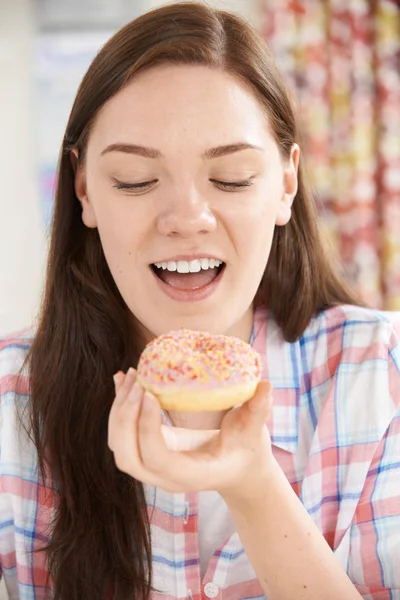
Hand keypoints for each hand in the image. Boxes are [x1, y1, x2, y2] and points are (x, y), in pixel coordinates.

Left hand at [108, 368, 273, 498]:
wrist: (238, 469)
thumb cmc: (247, 450)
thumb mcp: (255, 431)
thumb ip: (258, 410)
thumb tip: (266, 385)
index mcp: (191, 475)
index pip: (157, 457)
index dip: (147, 428)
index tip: (150, 393)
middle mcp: (165, 477)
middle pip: (128, 456)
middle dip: (125, 418)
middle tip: (137, 381)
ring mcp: (153, 469)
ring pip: (119, 447)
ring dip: (118, 411)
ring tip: (130, 376)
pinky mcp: (147, 453)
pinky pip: (121, 436)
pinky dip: (118, 409)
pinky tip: (123, 381)